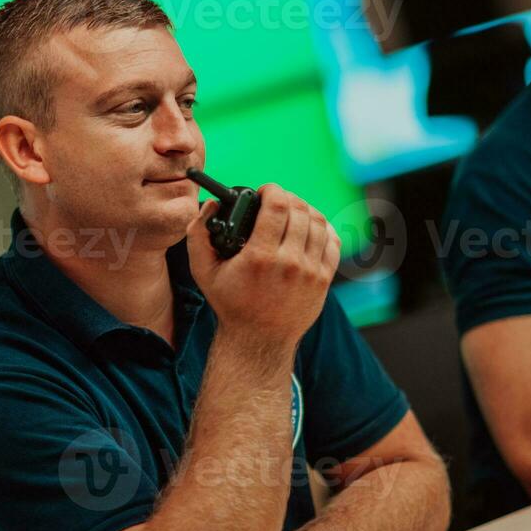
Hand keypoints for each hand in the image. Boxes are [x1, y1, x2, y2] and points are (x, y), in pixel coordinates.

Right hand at [186, 184, 339, 350]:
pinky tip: (310, 227)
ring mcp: (310, 272)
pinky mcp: (324, 280)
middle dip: (287, 197)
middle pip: (299, 210)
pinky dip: (323, 228)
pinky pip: (333, 242)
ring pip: (318, 223)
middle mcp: (289, 263)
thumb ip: (198, 234)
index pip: (278, 206)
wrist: (259, 340)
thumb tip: (212, 205)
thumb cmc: (230, 304)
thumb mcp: (203, 270)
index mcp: (260, 257)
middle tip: (276, 200)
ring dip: (305, 209)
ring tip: (292, 211)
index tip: (265, 191)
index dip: (272, 190)